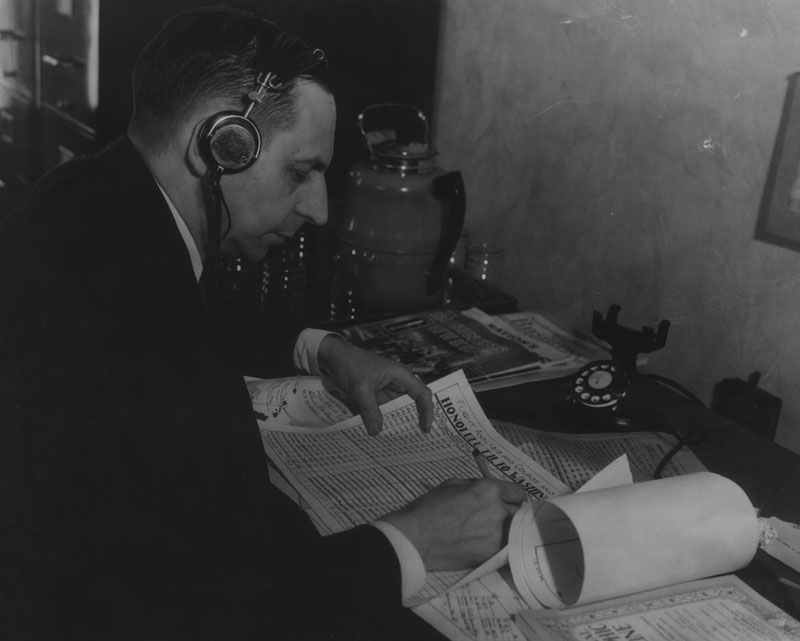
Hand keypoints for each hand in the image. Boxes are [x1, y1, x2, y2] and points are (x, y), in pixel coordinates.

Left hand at [317, 335, 432, 434]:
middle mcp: (396, 383)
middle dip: (416, 420)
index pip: (422, 393)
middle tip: (417, 440)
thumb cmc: (350, 364)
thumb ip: (369, 409)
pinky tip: (381, 434)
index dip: (427, 411)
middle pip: (413, 403)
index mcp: (400, 375)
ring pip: (398, 409)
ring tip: (400, 442)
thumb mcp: (360, 387)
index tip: (425, 428)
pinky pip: (384, 411)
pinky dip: (384, 422)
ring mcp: (386, 390)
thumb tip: (376, 432)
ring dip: (398, 423)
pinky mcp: (376, 397)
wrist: (332, 357)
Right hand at [381, 479, 525, 570]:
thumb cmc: (429, 508)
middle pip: (519, 512)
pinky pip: (506, 547)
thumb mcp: (452, 485)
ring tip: (493, 531)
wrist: (417, 538)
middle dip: (511, 513)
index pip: (517, 492)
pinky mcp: (492, 554)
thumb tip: (488, 491)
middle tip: (499, 517)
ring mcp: (497, 535)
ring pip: (515, 531)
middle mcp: (499, 511)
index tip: (507, 501)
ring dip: (508, 530)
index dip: (511, 496)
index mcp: (489, 490)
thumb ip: (476, 486)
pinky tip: (488, 543)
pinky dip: (501, 545)